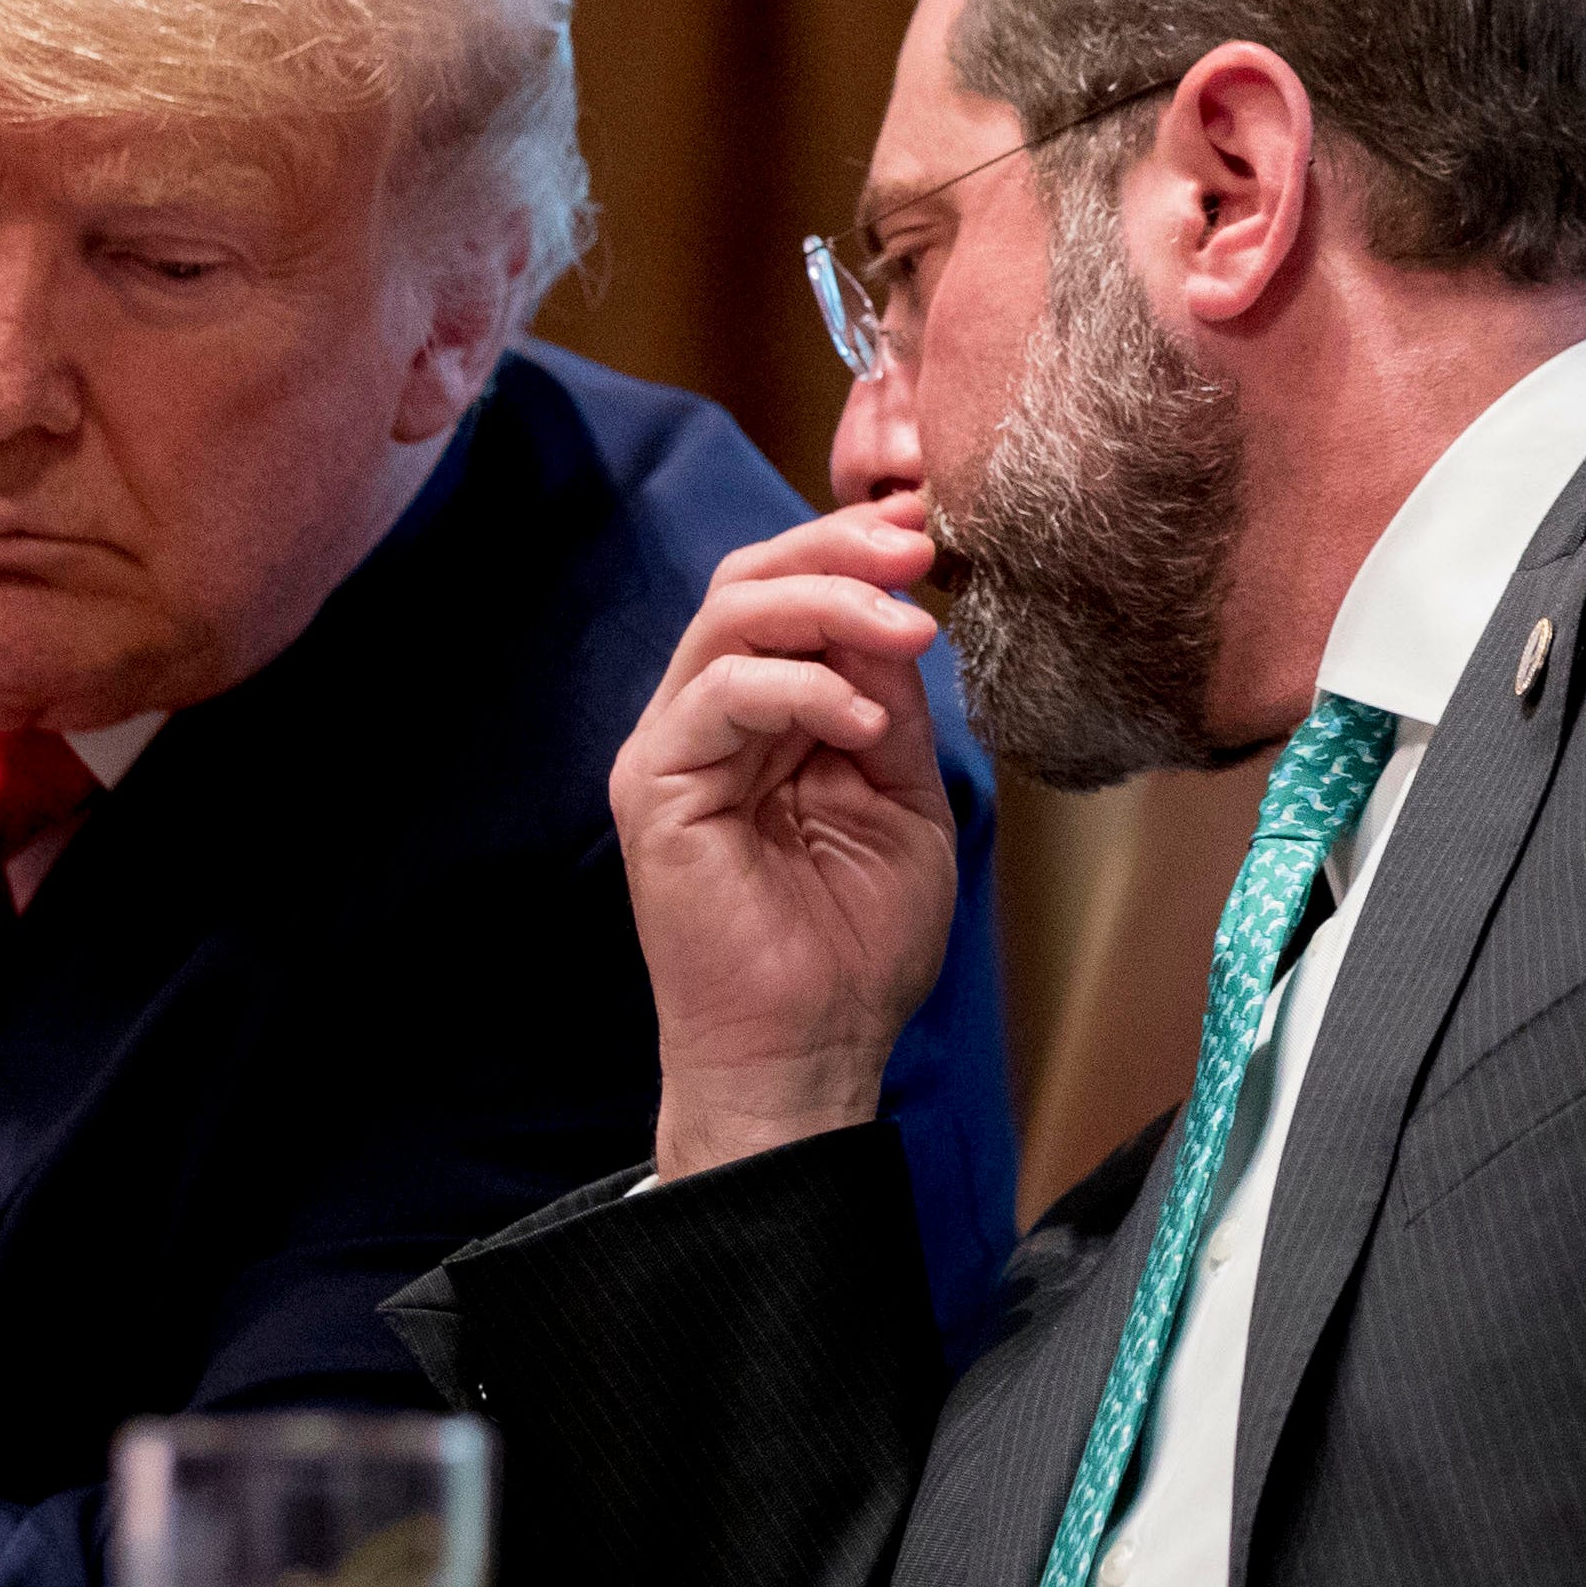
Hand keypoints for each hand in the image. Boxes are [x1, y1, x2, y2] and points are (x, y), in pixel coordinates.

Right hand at [609, 501, 958, 1176]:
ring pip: (728, 617)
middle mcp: (706, 719)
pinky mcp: (655, 787)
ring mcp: (674, 749)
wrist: (811, 1052)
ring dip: (829, 604)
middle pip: (748, 581)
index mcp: (762, 718)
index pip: (789, 595)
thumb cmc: (855, 949)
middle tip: (917, 551)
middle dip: (838, 551)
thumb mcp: (902, 799)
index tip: (930, 534)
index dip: (854, 550)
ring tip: (908, 630)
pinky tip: (864, 722)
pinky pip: (718, 694)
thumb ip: (893, 707)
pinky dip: (800, 688)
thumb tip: (899, 612)